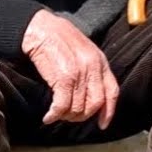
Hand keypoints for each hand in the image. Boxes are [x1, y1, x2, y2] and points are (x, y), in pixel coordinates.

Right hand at [21, 10, 119, 126]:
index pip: (112, 92)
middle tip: (69, 116)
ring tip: (57, 114)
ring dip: (66, 116)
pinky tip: (48, 116)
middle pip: (95, 104)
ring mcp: (79, 73)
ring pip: (78, 108)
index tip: (102, 124)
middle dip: (82, 116)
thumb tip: (90, 94)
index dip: (108, 112)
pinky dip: (55, 115)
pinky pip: (62, 106)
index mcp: (100, 61)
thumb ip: (91, 69)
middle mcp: (93, 67)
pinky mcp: (63, 77)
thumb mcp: (83, 50)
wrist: (40, 27)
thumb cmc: (58, 38)